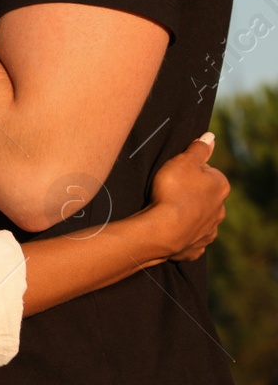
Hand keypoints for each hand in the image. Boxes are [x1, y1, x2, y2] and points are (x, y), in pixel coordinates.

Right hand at [143, 133, 228, 260]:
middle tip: (168, 192)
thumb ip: (198, 149)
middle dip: (191, 194)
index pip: (207, 172)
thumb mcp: (183, 161)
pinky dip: (183, 235)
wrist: (164, 229)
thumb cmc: (173, 191)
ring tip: (167, 212)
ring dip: (188, 215)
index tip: (174, 174)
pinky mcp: (196, 247)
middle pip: (205, 196)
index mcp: (220, 186)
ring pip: (200, 218)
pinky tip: (171, 230)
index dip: (189, 171)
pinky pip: (191, 238)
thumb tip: (211, 137)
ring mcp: (209, 230)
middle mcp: (220, 209)